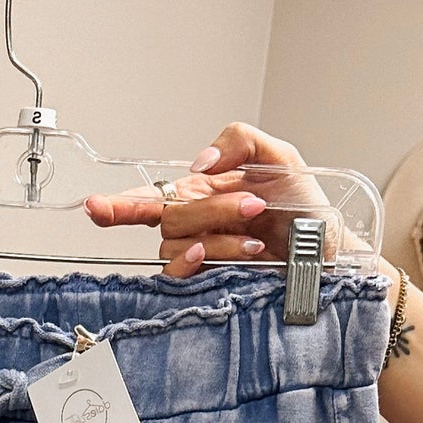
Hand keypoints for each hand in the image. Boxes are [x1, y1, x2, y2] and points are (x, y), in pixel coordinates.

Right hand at [85, 122, 331, 277]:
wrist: (326, 251)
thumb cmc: (306, 208)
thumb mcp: (279, 156)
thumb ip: (237, 141)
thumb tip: (199, 164)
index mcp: (204, 191)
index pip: (151, 197)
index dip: (119, 203)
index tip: (95, 207)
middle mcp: (196, 223)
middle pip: (168, 216)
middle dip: (209, 209)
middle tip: (252, 205)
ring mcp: (201, 253)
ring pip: (177, 244)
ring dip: (218, 236)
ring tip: (255, 236)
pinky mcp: (209, 280)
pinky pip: (185, 272)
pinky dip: (208, 258)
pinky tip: (238, 252)